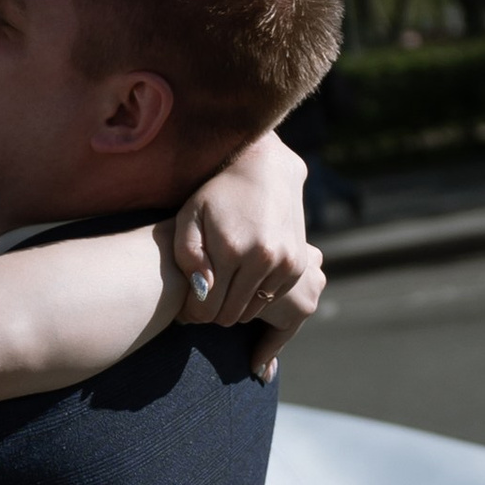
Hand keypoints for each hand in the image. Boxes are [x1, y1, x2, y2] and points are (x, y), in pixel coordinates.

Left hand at [164, 132, 319, 373]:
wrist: (265, 170)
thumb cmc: (218, 194)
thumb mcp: (190, 217)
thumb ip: (187, 255)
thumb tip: (203, 290)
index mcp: (231, 249)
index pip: (207, 307)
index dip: (192, 313)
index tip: (186, 308)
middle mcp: (262, 258)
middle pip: (229, 314)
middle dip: (211, 313)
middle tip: (201, 302)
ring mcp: (284, 263)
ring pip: (251, 310)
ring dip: (234, 306)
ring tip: (220, 291)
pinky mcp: (298, 265)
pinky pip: (270, 299)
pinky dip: (255, 297)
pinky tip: (242, 282)